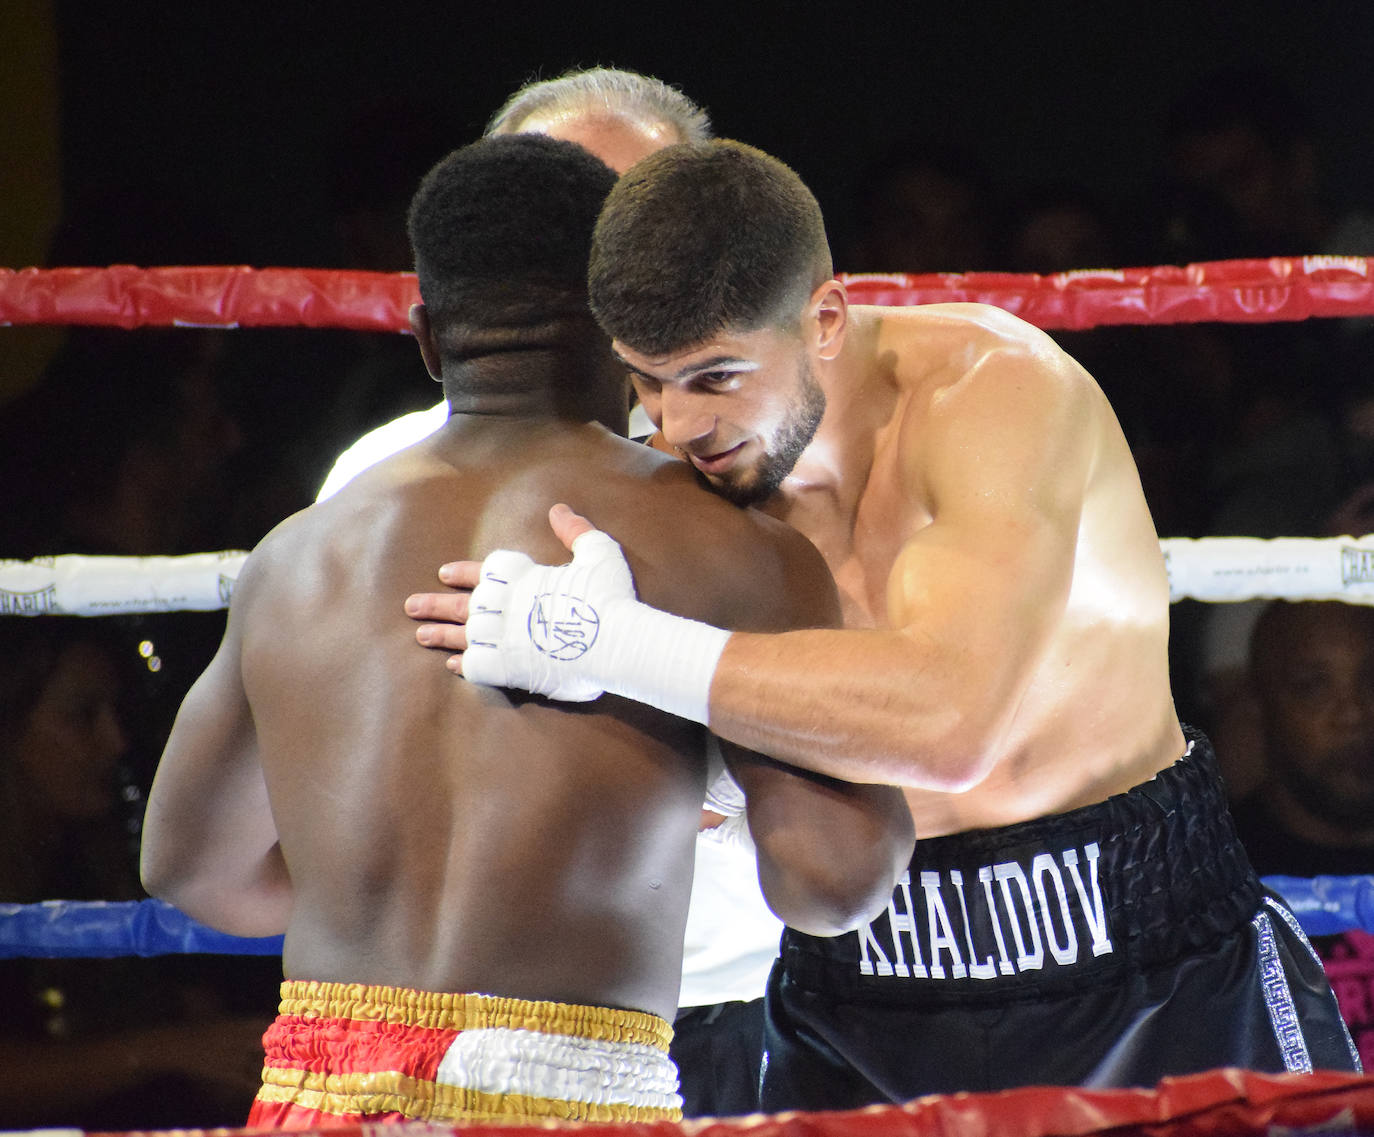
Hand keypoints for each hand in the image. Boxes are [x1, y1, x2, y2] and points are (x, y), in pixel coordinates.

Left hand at [407, 504, 636, 699]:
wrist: (615, 642)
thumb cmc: (610, 597)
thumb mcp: (599, 552)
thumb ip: (576, 531)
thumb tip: (558, 510)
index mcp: (524, 577)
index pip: (486, 570)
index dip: (465, 571)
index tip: (446, 573)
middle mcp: (506, 606)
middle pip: (463, 602)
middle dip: (436, 603)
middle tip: (411, 605)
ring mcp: (504, 637)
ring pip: (462, 634)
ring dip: (440, 633)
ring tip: (420, 634)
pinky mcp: (510, 668)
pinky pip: (477, 665)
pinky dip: (464, 664)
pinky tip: (453, 664)